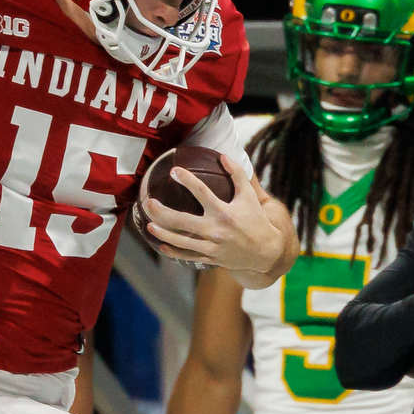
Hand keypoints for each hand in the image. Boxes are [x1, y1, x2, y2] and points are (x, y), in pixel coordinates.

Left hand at [142, 154, 292, 282]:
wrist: (265, 251)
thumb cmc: (255, 220)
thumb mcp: (249, 196)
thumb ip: (238, 175)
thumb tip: (223, 155)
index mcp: (224, 213)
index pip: (202, 193)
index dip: (187, 180)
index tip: (174, 170)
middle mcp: (215, 230)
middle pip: (182, 221)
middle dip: (162, 212)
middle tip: (148, 202)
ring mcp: (210, 246)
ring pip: (180, 241)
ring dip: (162, 233)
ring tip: (149, 224)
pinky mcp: (209, 258)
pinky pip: (186, 255)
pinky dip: (173, 251)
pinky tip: (161, 244)